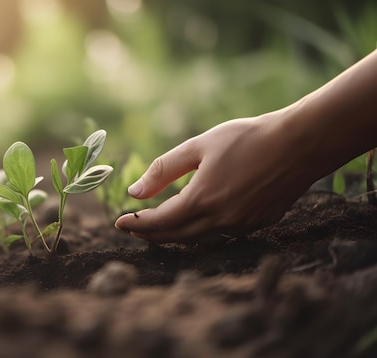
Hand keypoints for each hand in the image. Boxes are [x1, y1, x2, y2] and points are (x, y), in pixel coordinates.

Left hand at [114, 114, 315, 243]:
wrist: (300, 143)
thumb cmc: (247, 138)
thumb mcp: (198, 146)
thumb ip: (163, 170)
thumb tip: (134, 193)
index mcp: (202, 200)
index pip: (160, 222)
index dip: (136, 224)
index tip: (118, 223)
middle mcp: (221, 220)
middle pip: (176, 236)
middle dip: (150, 234)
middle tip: (133, 228)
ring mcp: (241, 226)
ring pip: (198, 238)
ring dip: (174, 234)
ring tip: (156, 227)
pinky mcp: (258, 224)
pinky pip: (220, 234)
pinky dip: (200, 230)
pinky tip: (193, 221)